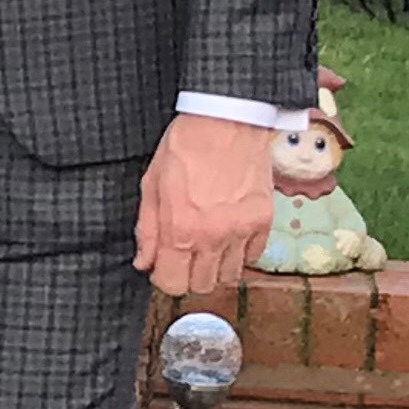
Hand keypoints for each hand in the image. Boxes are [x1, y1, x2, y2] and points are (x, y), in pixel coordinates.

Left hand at [137, 110, 273, 294]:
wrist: (227, 122)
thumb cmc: (184, 148)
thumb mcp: (151, 186)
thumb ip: (147, 229)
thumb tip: (144, 263)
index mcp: (180, 230)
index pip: (173, 284)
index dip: (164, 278)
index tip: (163, 265)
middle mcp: (213, 237)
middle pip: (203, 286)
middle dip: (189, 275)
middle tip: (184, 254)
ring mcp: (242, 231)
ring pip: (230, 276)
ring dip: (215, 267)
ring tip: (207, 244)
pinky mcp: (264, 222)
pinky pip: (253, 256)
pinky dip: (240, 252)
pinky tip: (229, 233)